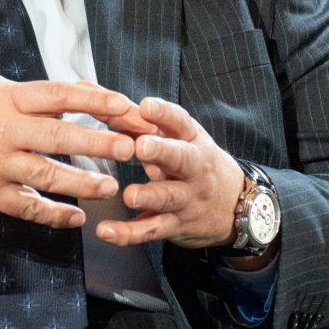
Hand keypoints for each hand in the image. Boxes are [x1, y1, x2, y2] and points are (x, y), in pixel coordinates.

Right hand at [0, 74, 139, 227]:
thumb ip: (28, 93)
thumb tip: (74, 91)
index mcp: (5, 97)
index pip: (60, 95)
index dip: (96, 99)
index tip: (125, 105)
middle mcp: (2, 129)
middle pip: (61, 135)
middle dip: (100, 142)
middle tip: (130, 148)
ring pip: (48, 175)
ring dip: (83, 183)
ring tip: (110, 187)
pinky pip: (25, 206)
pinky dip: (52, 214)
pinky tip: (74, 218)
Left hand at [95, 96, 245, 249]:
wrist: (234, 206)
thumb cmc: (193, 161)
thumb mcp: (176, 138)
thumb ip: (137, 120)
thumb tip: (94, 94)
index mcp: (191, 140)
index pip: (180, 122)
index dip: (164, 113)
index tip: (146, 106)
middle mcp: (193, 168)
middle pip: (180, 158)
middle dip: (162, 151)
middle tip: (141, 146)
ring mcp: (186, 198)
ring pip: (168, 197)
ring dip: (148, 195)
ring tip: (129, 196)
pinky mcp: (175, 225)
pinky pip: (152, 230)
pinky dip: (128, 234)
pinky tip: (106, 232)